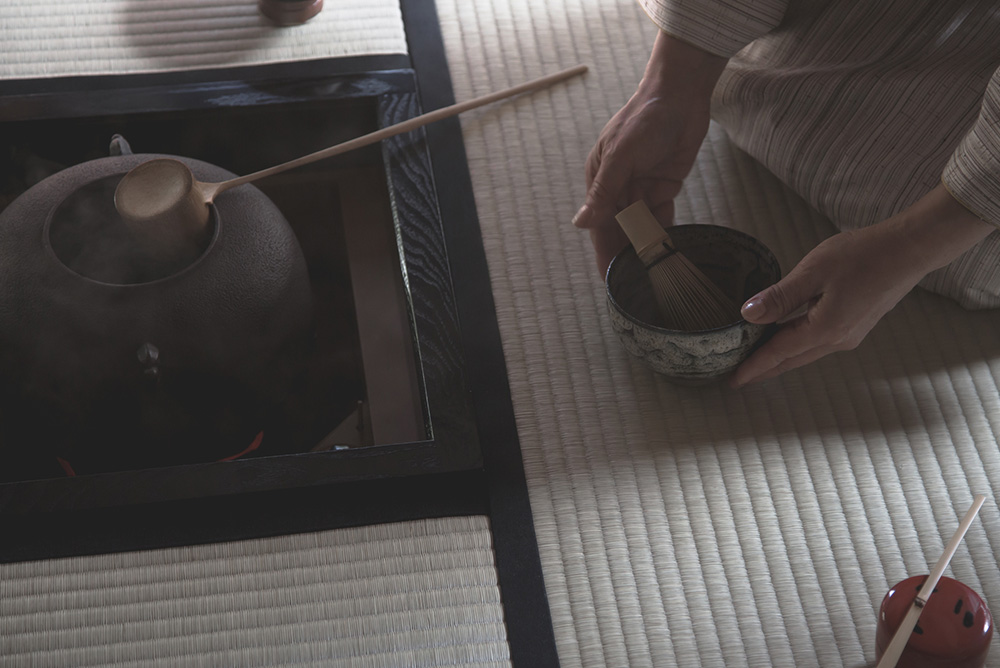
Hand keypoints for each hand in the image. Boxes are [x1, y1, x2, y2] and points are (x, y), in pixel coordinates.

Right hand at [573, 31, 727, 273]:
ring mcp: (642, 188)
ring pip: (641, 226)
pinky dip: (664, 233)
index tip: (609, 280)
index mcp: (600, 179)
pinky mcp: (664, 186)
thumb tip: (581, 224)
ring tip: (653, 276)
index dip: (604, 252)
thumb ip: (604, 192)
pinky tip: (668, 252)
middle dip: (626, 255)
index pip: (600, 224)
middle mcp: (619, 187)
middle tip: (634, 286)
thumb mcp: (621, 157)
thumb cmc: (644, 119)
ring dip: (646, 247)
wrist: (680, 95)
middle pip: (620, 229)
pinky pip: (662, 217)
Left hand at [731, 184, 994, 387]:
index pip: (778, 353)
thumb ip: (781, 296)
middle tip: (737, 378)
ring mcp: (850, 335)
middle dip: (764, 370)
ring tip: (755, 361)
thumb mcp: (815, 271)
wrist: (911, 249)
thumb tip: (747, 315)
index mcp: (824, 329)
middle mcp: (837, 340)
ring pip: (805, 353)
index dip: (753, 366)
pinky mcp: (856, 325)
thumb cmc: (864, 254)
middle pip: (791, 360)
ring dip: (780, 359)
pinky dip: (796, 346)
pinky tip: (786, 339)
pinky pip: (817, 343)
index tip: (732, 380)